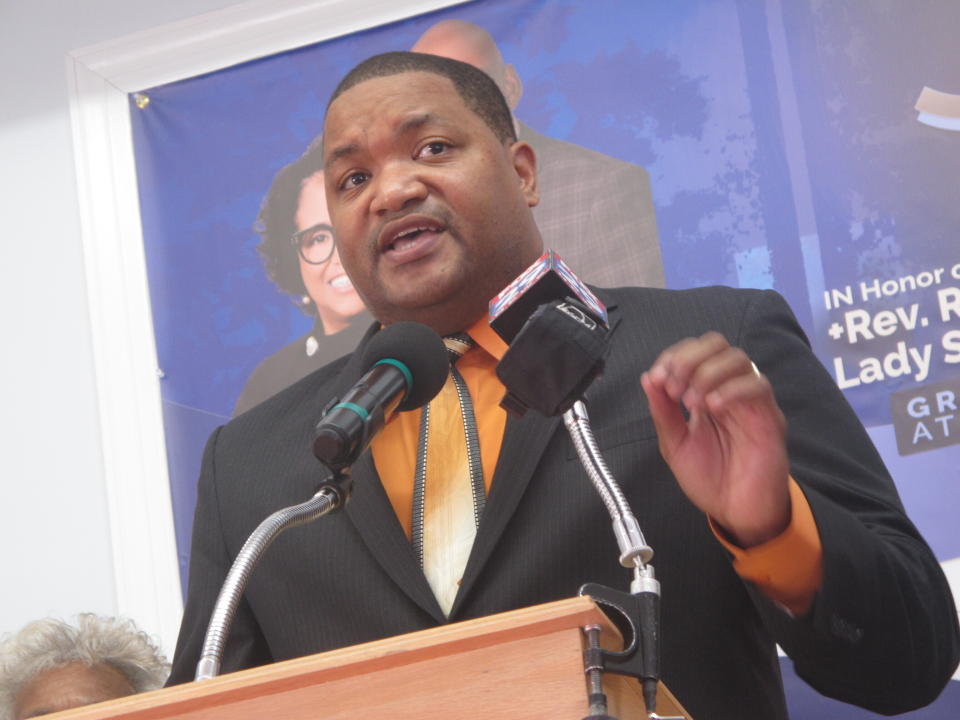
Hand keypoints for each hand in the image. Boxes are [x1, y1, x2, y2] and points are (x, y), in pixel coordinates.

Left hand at [640, 332, 789, 546]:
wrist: (736, 512)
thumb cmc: (709, 479)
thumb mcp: (674, 444)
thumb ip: (663, 412)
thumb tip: (648, 378)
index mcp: (705, 391)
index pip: (693, 351)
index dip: (672, 357)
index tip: (657, 379)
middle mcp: (729, 389)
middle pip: (716, 343)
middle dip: (688, 358)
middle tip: (673, 388)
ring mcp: (750, 401)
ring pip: (738, 358)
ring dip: (706, 373)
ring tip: (691, 402)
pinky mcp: (769, 417)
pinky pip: (758, 385)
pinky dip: (730, 389)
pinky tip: (711, 408)